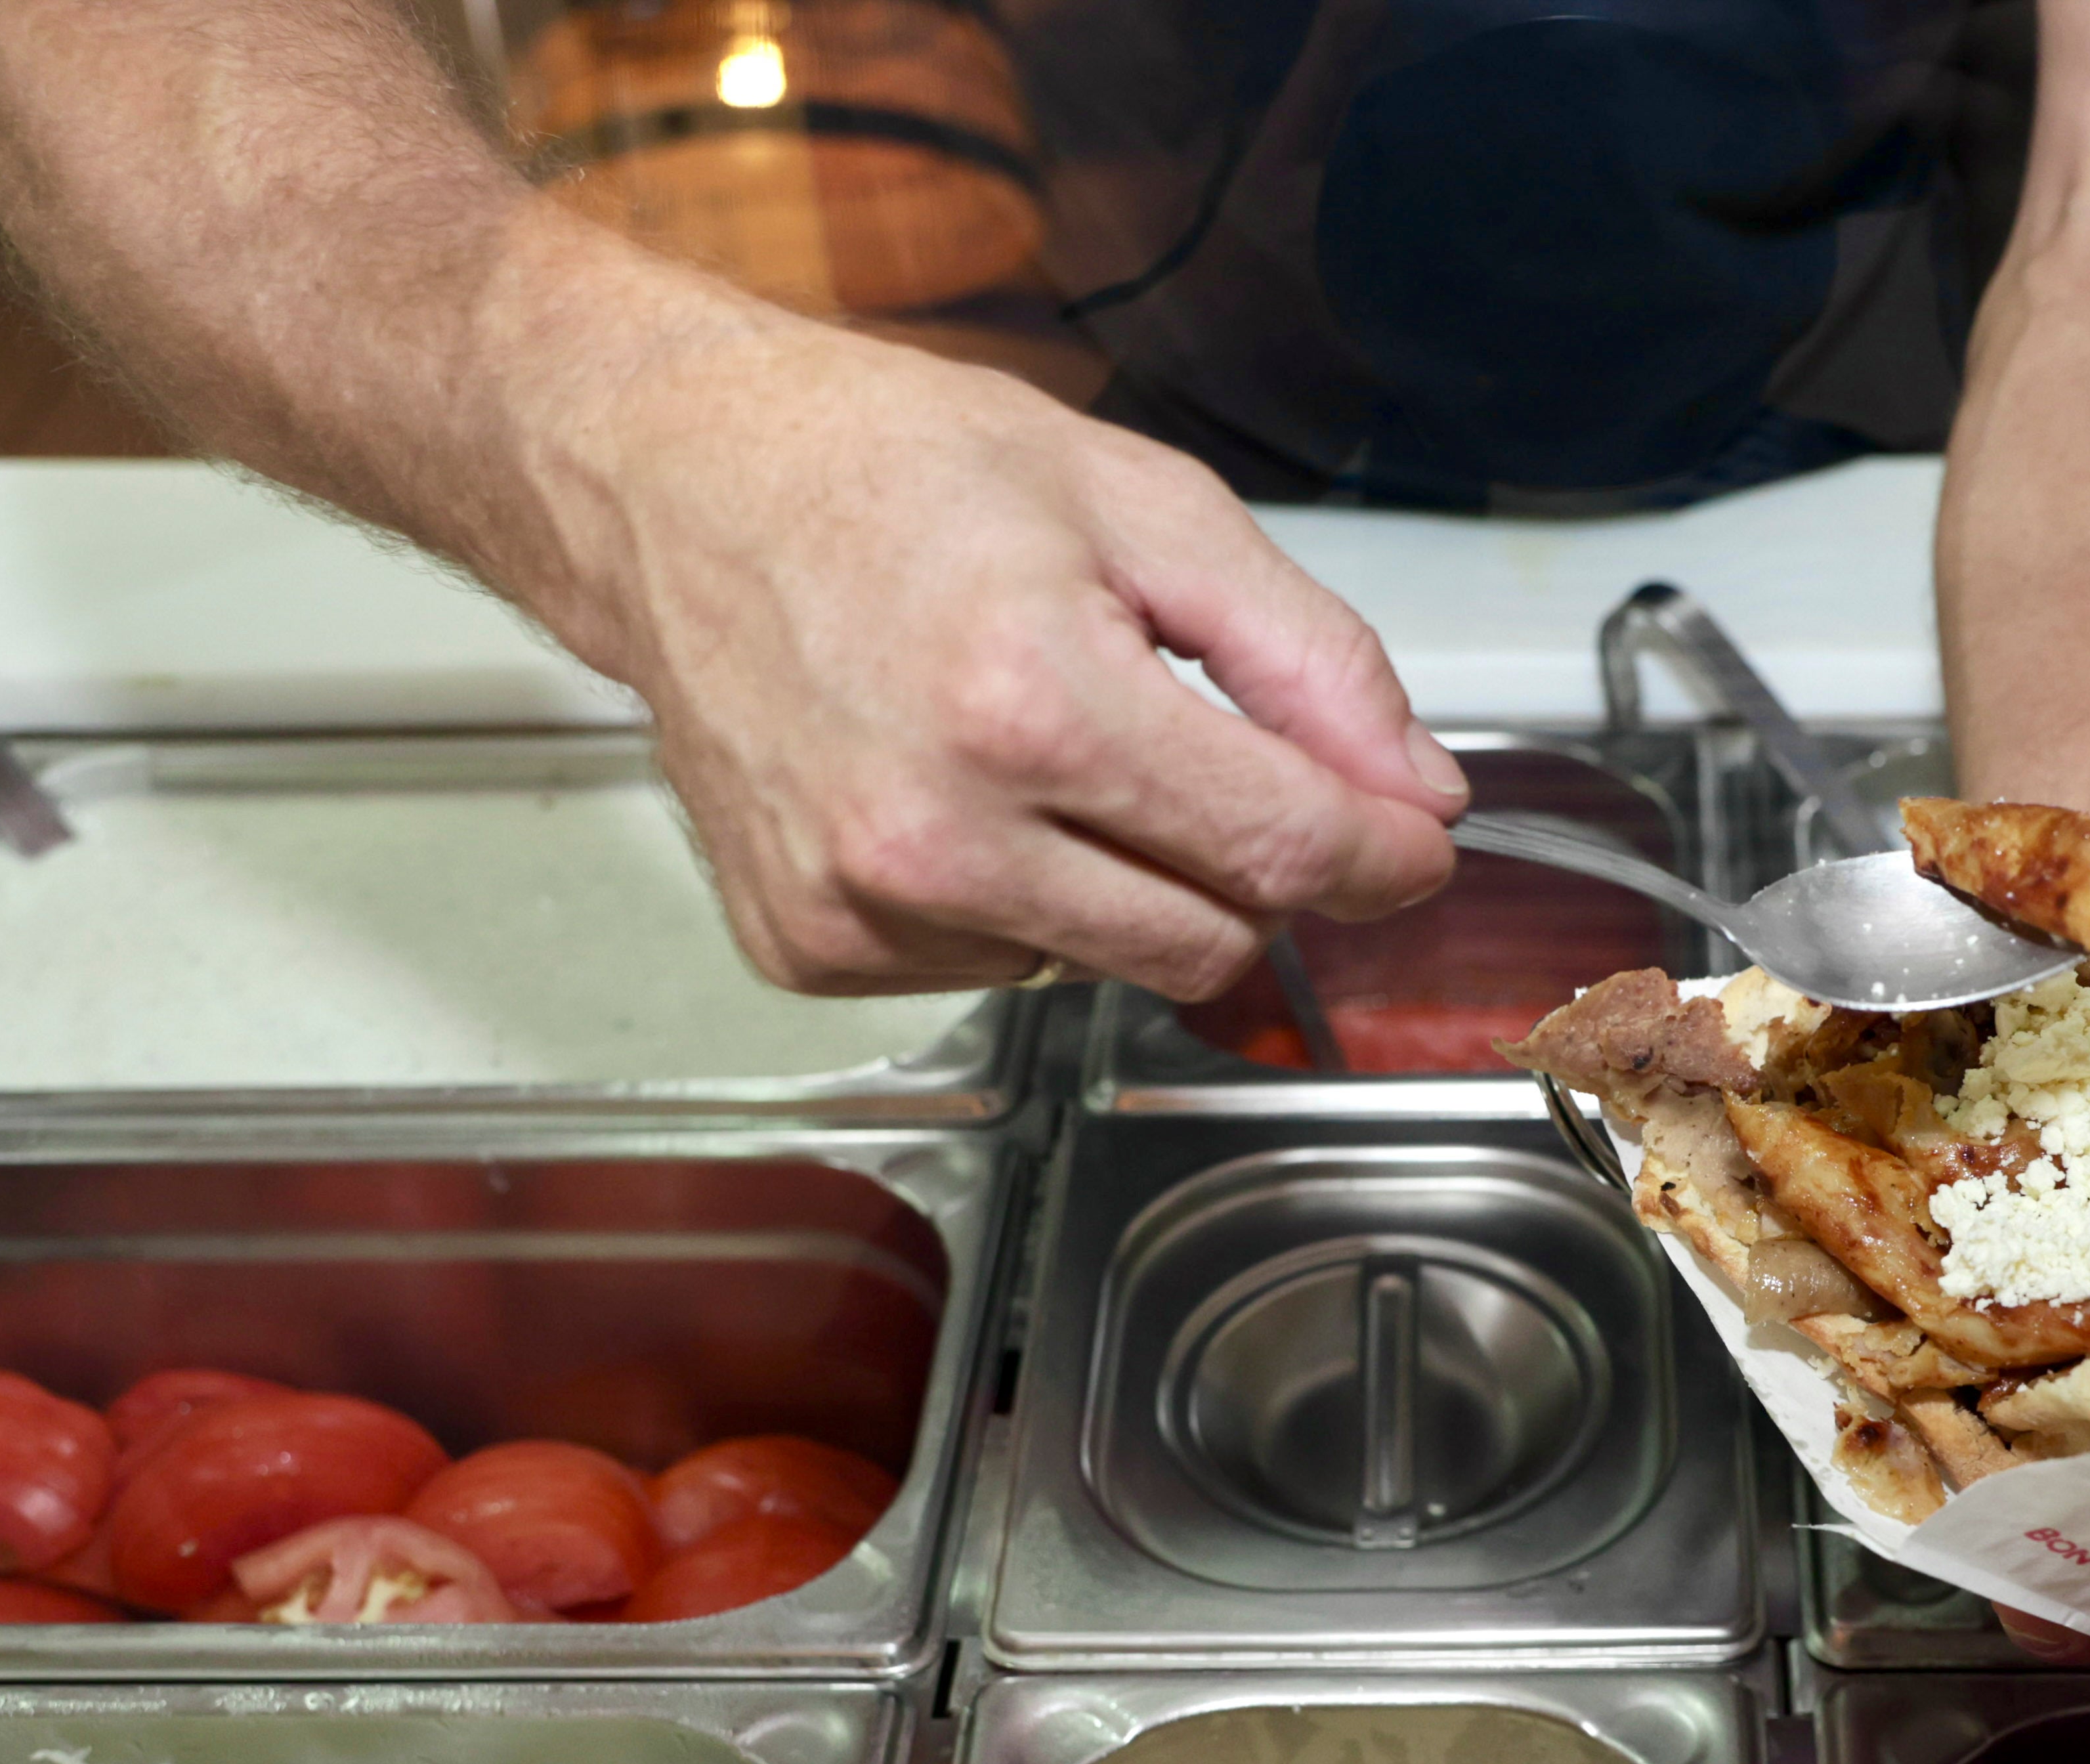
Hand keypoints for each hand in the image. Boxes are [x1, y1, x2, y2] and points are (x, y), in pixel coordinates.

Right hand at [539, 301, 1464, 994]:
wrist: (673, 480)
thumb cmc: (891, 470)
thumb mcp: (1144, 506)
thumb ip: (1309, 657)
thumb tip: (1415, 790)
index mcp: (1031, 701)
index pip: (1281, 848)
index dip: (1379, 853)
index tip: (1409, 839)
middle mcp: (936, 829)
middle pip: (1210, 941)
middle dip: (1249, 865)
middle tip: (1206, 758)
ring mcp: (863, 904)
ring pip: (1111, 966)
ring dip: (1123, 878)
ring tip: (1037, 746)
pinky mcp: (810, 946)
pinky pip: (997, 967)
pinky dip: (1014, 898)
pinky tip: (953, 790)